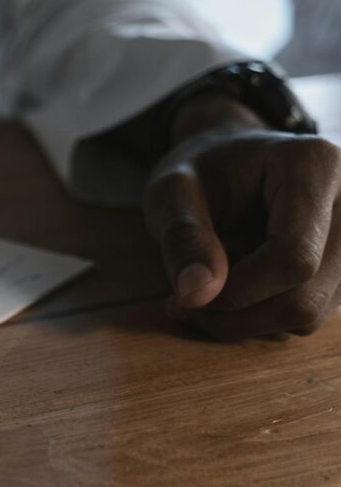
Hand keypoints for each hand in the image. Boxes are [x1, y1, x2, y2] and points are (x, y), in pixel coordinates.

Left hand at [144, 125, 340, 338]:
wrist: (226, 165)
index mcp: (316, 166)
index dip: (237, 292)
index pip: (292, 256)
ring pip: (308, 314)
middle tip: (182, 305)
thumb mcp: (172, 190)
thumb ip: (182, 236)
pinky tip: (232, 292)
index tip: (186, 299)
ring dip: (245, 321)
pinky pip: (306, 316)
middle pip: (304, 296)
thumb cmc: (200, 173)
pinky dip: (261, 318)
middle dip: (236, 315)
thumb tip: (196, 295)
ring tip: (203, 292)